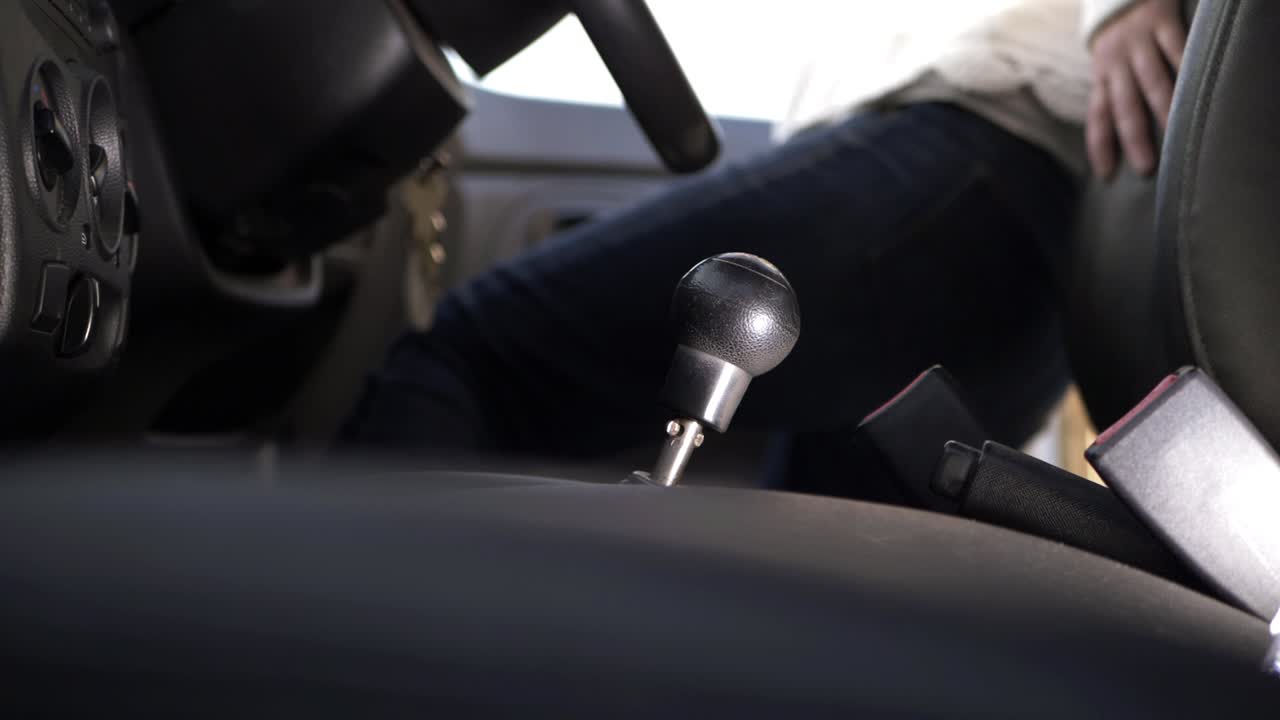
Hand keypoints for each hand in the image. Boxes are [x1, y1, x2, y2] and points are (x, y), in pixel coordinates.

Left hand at [1087, 0, 1186, 178]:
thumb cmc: (1117, 32)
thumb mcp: (1106, 62)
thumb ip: (1114, 90)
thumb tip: (1123, 130)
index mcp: (1102, 74)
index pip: (1098, 116)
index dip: (1100, 145)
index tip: (1106, 175)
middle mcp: (1116, 62)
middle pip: (1124, 106)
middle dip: (1133, 138)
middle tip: (1146, 168)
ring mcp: (1138, 41)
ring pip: (1151, 79)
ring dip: (1164, 107)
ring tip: (1175, 131)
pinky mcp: (1159, 19)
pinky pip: (1174, 45)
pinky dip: (1184, 63)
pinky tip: (1195, 84)